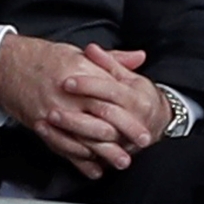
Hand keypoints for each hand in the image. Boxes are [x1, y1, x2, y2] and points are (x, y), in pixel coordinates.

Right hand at [0, 35, 146, 178]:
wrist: (6, 65)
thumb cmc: (42, 58)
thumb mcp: (77, 52)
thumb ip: (111, 59)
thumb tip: (139, 58)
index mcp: (80, 73)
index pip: (112, 98)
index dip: (131, 115)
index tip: (145, 126)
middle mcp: (67, 95)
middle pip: (102, 121)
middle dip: (123, 136)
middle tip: (140, 146)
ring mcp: (53, 113)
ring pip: (84, 139)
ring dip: (105, 153)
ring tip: (121, 161)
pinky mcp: (41, 125)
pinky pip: (63, 147)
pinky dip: (79, 160)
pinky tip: (93, 167)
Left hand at [53, 43, 171, 143]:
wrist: (158, 124)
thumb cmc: (139, 97)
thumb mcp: (128, 77)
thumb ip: (109, 63)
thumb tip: (91, 48)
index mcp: (136, 99)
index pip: (110, 90)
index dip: (88, 85)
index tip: (66, 82)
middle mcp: (133, 121)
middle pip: (103, 116)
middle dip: (75, 114)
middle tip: (51, 109)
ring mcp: (123, 141)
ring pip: (95, 139)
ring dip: (69, 131)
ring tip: (45, 122)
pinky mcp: (113, 154)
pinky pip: (91, 156)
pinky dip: (70, 150)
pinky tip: (52, 139)